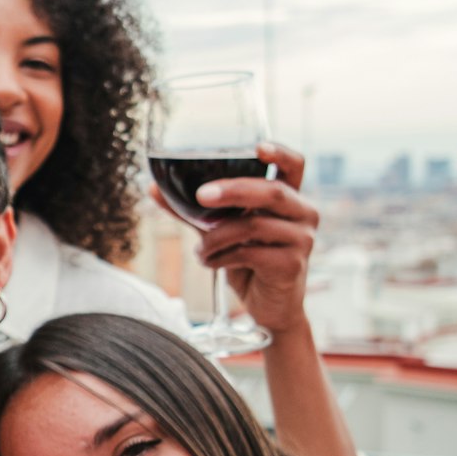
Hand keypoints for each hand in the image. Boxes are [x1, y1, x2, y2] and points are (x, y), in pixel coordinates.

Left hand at [152, 142, 316, 336]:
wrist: (268, 308)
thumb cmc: (247, 262)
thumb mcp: (220, 231)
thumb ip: (194, 210)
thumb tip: (154, 188)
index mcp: (288, 198)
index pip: (294, 165)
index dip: (279, 152)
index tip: (256, 147)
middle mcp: (302, 213)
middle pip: (272, 192)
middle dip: (234, 191)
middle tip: (201, 196)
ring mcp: (302, 239)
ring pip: (254, 226)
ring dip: (216, 237)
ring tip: (200, 250)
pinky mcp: (292, 264)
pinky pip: (250, 253)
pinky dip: (222, 257)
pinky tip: (211, 263)